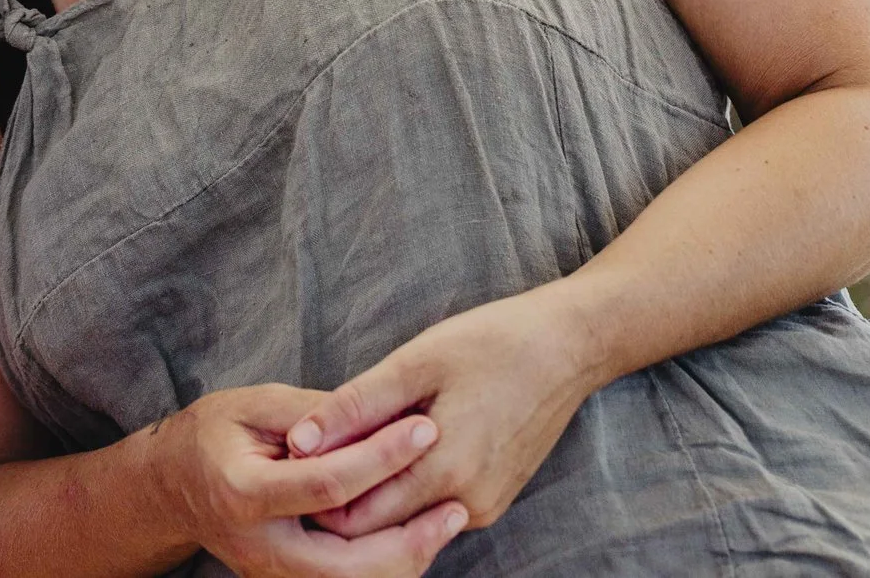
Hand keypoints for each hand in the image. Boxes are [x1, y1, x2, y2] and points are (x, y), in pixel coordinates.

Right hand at [151, 384, 467, 577]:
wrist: (170, 487)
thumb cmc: (211, 435)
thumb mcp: (252, 405)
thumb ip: (311, 414)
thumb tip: (372, 416)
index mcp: (243, 493)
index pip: (326, 485)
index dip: (380, 457)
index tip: (424, 429)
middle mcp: (258, 547)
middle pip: (347, 565)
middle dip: (407, 541)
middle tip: (454, 508)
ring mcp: (271, 575)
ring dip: (405, 559)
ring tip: (447, 521)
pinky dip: (385, 565)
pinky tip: (417, 535)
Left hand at [288, 286, 605, 539]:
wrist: (570, 346)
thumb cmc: (493, 343)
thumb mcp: (415, 363)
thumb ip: (355, 406)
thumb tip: (298, 440)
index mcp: (445, 470)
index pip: (353, 516)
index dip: (316, 485)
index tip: (300, 446)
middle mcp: (467, 504)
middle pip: (374, 525)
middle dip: (339, 490)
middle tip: (318, 438)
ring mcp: (483, 506)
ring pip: (402, 517)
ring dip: (372, 486)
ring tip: (355, 432)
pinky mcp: (492, 499)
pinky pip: (430, 506)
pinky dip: (404, 483)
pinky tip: (393, 441)